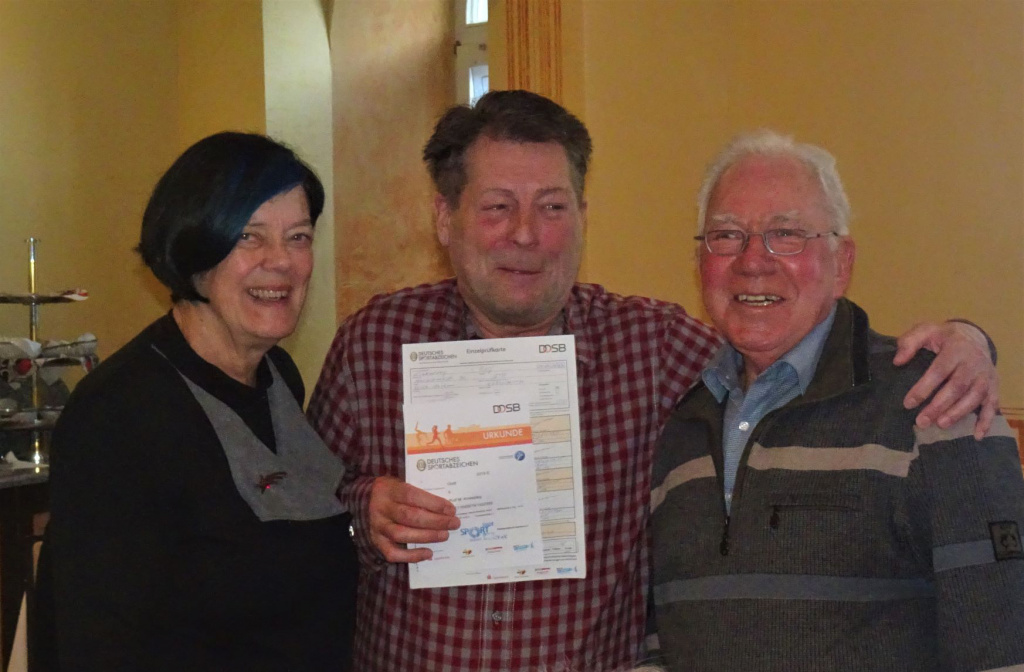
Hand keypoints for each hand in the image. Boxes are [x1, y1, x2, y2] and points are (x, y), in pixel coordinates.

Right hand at [367, 476, 459, 562]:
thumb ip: (418, 491)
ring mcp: (377, 527)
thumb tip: (446, 506)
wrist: (364, 501)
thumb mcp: (400, 483)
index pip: (412, 496)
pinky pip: (392, 553)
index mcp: (389, 489)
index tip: (451, 509)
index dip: (433, 503)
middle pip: (409, 516)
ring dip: (426, 536)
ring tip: (444, 535)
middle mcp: (381, 508)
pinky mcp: (377, 542)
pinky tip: (428, 553)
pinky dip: (411, 556)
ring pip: (401, 534)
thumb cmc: (391, 492)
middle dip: (435, 521)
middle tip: (454, 523)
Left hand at [894, 321, 998, 439]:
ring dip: (958, 413)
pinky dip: (986, 421)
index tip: (908, 403)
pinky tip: (976, 435)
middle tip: (921, 421)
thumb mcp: (925, 331)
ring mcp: (985, 376)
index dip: (923, 388)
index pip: (938, 371)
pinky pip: (992, 405)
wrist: (973, 336)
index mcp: (955, 349)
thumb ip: (909, 342)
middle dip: (939, 406)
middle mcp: (973, 363)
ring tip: (941, 425)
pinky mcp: (993, 386)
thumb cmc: (943, 337)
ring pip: (974, 397)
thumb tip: (897, 361)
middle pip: (957, 387)